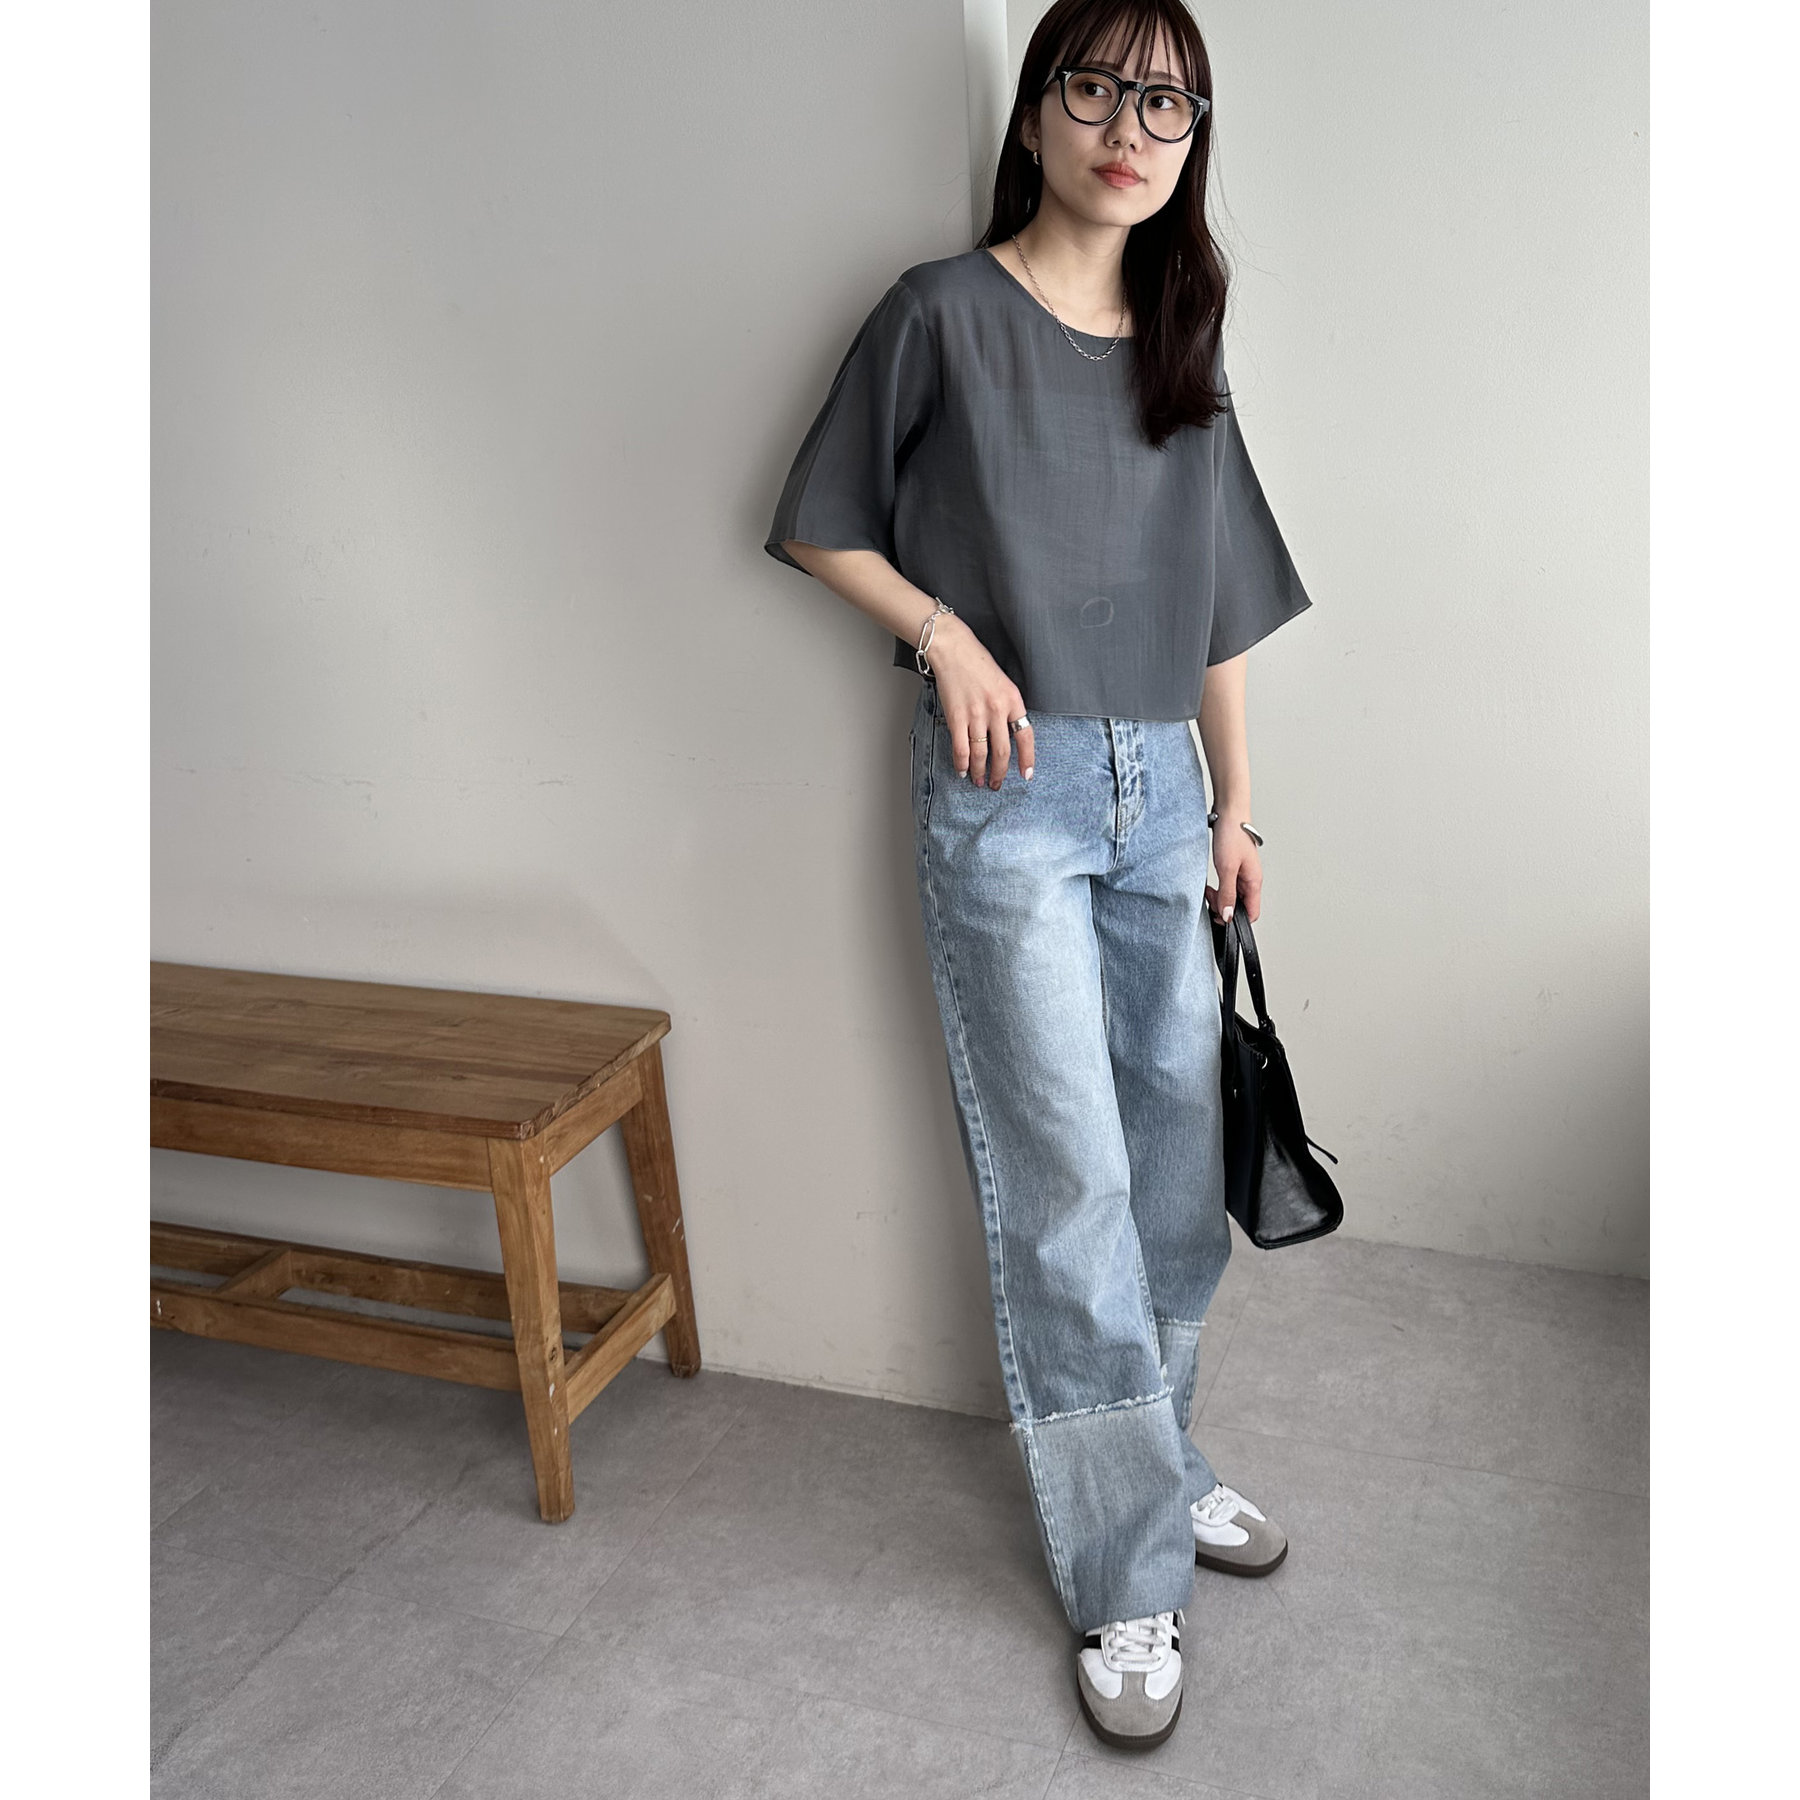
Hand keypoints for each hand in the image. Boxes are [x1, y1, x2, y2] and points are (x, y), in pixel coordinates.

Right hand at [926, 616, 1034, 787]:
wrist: (954, 649)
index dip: (1027, 759)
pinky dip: (962, 763)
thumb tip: (1008, 736)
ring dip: (980, 771)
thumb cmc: (978, 664)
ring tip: (979, 781)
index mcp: (1013, 700)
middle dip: (999, 772)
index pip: (1025, 736)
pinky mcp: (957, 716)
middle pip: (1002, 751)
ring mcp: (976, 714)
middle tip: (996, 784)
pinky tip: (963, 770)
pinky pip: (961, 747)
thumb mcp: (1004, 684)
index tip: (1026, 775)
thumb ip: (1008, 708)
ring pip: (980, 753)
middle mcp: (997, 709)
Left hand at [1206, 818, 1262, 923]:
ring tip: (1209, 889)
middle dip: (1224, 906)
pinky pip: (1228, 885)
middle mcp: (1250, 880)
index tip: (1220, 915)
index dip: (1236, 919)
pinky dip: (1218, 888)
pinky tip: (1210, 883)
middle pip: (1240, 906)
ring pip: (1232, 896)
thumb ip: (1228, 893)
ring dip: (1219, 897)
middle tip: (1210, 897)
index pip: (1252, 913)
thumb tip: (1228, 915)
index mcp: (1254, 882)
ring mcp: (1242, 874)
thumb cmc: (1232, 835)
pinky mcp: (1234, 867)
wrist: (1229, 813)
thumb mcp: (1227, 868)